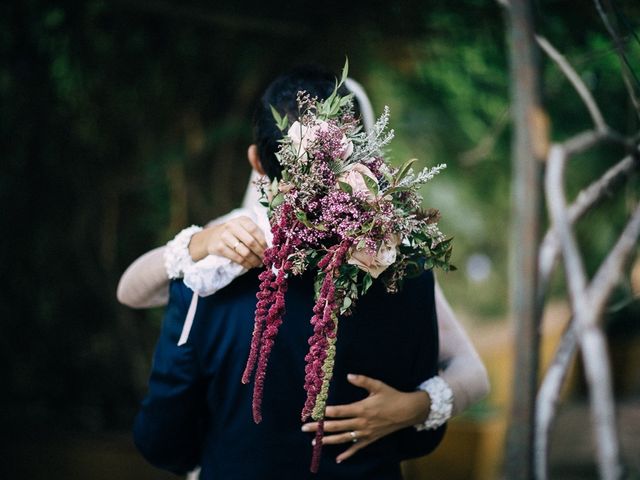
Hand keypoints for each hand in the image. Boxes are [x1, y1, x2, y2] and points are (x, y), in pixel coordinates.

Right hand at [188, 216, 266, 268]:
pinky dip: (246, 264)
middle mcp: (232, 226)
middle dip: (260, 253)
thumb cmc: (234, 233)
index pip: (255, 230)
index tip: (270, 250)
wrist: (212, 237)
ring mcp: (224, 236)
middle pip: (250, 242)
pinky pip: (237, 258)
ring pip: (244, 252)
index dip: (264, 242)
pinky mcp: (219, 247)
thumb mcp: (244, 228)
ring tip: (259, 264)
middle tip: (266, 260)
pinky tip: (250, 265)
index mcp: (242, 220)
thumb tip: (272, 247)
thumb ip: (257, 234)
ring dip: (254, 260)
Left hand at [301, 373, 429, 462]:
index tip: (314, 413)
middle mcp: (362, 422)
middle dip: (320, 428)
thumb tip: (348, 375)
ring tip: (315, 441)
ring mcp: (366, 433)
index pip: (339, 411)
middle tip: (305, 428)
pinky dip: (347, 454)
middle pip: (337, 426)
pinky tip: (338, 458)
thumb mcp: (378, 386)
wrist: (408, 411)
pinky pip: (357, 448)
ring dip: (328, 440)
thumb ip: (362, 380)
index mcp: (362, 408)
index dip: (326, 412)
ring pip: (343, 438)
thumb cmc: (392, 396)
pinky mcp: (371, 439)